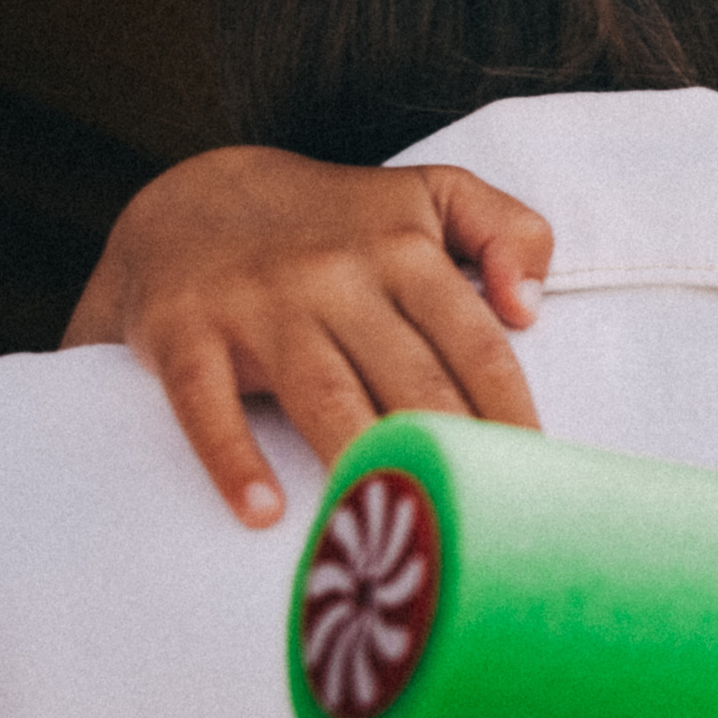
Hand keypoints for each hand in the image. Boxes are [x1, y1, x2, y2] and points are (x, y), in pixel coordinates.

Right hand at [64, 146, 553, 527]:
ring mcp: (258, 304)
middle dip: (451, 451)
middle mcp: (335, 275)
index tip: (533, 477)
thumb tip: (528, 310)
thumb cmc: (335, 220)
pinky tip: (264, 513)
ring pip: (324, 394)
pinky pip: (208, 402)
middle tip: (482, 520)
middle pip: (409, 380)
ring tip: (397, 522)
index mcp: (404, 250)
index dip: (510, 414)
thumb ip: (509, 231)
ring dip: (363, 459)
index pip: (474, 345)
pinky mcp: (185, 331)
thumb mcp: (432, 194)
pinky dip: (233, 458)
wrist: (192, 195)